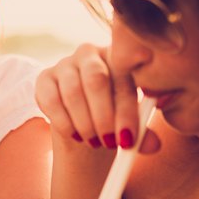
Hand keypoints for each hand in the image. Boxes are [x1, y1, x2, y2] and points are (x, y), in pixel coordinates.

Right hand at [36, 43, 159, 151]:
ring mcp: (65, 63)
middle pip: (96, 79)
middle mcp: (90, 54)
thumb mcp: (129, 125)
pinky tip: (75, 135)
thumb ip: (142, 134)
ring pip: (73, 92)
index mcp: (118, 56)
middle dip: (103, 116)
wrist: (85, 127)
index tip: (127, 139)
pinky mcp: (44, 78)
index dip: (126, 111)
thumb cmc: (113, 120)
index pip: (124, 78)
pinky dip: (64, 123)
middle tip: (108, 142)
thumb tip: (154, 144)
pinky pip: (51, 100)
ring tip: (93, 142)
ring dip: (84, 123)